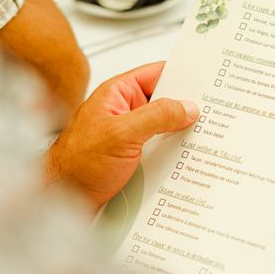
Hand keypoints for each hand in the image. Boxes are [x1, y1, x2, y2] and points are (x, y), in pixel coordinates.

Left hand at [45, 62, 198, 208]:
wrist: (62, 199)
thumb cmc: (77, 164)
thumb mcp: (122, 134)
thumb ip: (156, 116)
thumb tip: (186, 107)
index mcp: (118, 94)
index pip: (156, 74)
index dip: (182, 75)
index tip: (205, 82)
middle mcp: (124, 111)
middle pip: (164, 102)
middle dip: (186, 108)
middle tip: (212, 113)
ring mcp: (130, 134)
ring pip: (165, 127)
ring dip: (181, 134)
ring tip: (203, 137)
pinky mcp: (134, 156)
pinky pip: (160, 148)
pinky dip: (174, 152)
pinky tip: (187, 158)